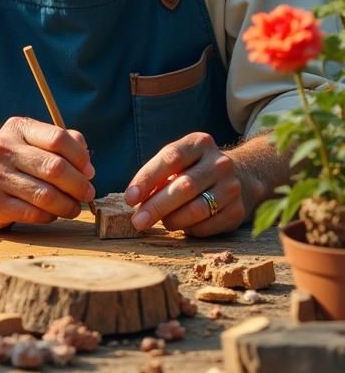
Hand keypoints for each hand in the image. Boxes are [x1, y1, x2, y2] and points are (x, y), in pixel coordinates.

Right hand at [0, 116, 95, 230]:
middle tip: (87, 193)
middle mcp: (3, 149)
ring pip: (46, 195)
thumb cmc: (9, 162)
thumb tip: (87, 163)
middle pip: (54, 168)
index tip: (89, 171)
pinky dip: (50, 216)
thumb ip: (62, 143)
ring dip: (68, 205)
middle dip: (78, 184)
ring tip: (74, 207)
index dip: (80, 157)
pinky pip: (33, 213)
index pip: (58, 138)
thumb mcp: (29, 141)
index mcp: (17, 128)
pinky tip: (53, 214)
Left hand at [124, 132, 247, 236]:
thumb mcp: (180, 161)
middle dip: (156, 206)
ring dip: (173, 220)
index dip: (148, 178)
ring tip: (162, 222)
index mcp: (200, 143)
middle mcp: (219, 163)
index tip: (130, 197)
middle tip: (138, 221)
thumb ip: (159, 175)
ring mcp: (231, 187)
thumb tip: (135, 198)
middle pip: (184, 186)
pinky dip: (190, 229)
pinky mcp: (237, 211)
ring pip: (197, 209)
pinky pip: (207, 226)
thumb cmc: (196, 169)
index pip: (171, 158)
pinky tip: (183, 226)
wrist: (243, 177)